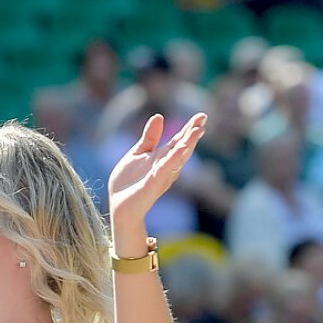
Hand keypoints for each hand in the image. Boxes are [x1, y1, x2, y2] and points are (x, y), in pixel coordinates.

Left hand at [107, 112, 206, 228]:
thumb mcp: (137, 154)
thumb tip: (159, 116)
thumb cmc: (128, 182)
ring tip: (198, 130)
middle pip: (183, 147)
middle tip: (203, 118)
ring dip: (188, 144)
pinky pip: (165, 169)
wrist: (119, 206)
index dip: (189, 128)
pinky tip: (181, 148)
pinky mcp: (153, 184)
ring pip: (178, 157)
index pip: (179, 140)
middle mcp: (167, 166)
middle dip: (192, 133)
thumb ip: (149, 137)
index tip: (201, 116)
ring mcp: (162, 175)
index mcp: (163, 157)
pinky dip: (173, 159)